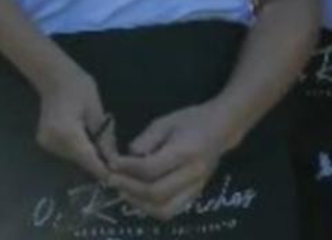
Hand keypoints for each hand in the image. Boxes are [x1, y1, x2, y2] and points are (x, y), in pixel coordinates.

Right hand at [35, 68, 119, 181]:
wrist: (53, 75)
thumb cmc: (78, 86)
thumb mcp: (96, 111)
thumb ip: (104, 139)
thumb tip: (114, 162)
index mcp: (66, 134)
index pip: (90, 161)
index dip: (105, 170)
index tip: (120, 175)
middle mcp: (53, 142)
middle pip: (82, 161)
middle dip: (99, 160)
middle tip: (113, 150)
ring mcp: (47, 144)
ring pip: (75, 158)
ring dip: (89, 154)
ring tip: (99, 138)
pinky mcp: (45, 142)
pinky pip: (68, 152)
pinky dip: (80, 149)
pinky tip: (86, 135)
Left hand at [108, 103, 236, 220]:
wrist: (220, 129)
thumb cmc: (190, 120)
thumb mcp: (164, 122)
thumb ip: (145, 141)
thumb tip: (125, 159)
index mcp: (186, 151)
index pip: (151, 168)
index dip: (127, 168)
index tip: (111, 163)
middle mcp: (193, 174)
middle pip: (156, 193)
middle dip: (129, 188)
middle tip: (112, 179)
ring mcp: (196, 188)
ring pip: (164, 209)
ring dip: (139, 203)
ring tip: (123, 190)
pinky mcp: (195, 196)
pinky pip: (171, 211)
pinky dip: (151, 208)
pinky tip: (138, 197)